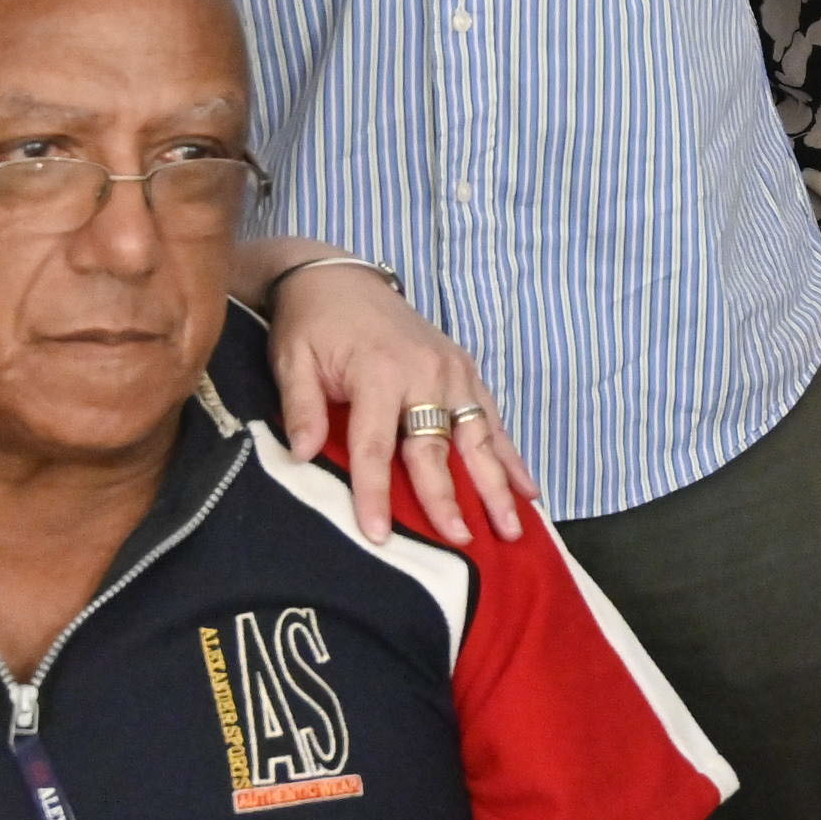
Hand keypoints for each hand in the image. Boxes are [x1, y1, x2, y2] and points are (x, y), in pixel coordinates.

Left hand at [260, 254, 531, 545]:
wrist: (338, 278)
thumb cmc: (311, 325)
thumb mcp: (292, 361)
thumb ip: (301, 408)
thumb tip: (301, 455)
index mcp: (378, 373)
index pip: (376, 446)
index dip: (376, 494)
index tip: (379, 536)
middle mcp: (423, 373)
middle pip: (436, 447)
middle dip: (449, 498)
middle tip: (461, 541)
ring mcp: (451, 370)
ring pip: (478, 436)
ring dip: (496, 483)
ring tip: (511, 527)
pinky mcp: (464, 368)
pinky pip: (491, 417)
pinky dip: (511, 453)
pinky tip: (528, 489)